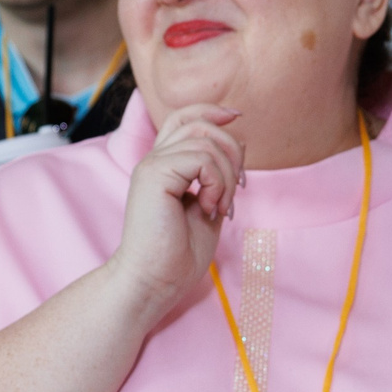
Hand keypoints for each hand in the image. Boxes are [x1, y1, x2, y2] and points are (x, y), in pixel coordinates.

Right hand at [102, 103, 241, 320]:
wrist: (154, 282)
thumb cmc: (178, 255)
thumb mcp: (209, 206)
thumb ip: (219, 176)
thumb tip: (239, 141)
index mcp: (163, 165)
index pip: (184, 117)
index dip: (212, 110)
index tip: (237, 118)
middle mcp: (154, 160)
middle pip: (199, 122)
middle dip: (232, 149)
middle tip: (239, 188)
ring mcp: (152, 165)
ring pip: (205, 140)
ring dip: (227, 175)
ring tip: (221, 207)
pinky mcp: (154, 175)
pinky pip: (202, 159)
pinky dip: (217, 183)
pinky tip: (210, 209)